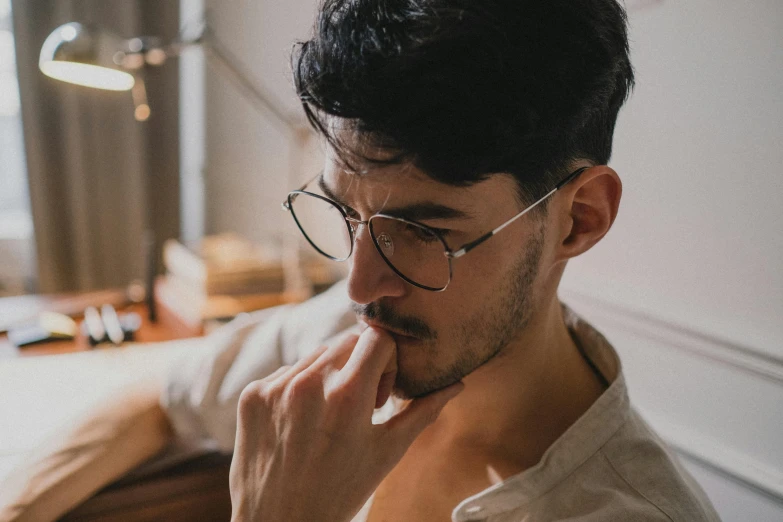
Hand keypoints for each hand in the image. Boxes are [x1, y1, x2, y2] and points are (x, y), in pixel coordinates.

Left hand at [228, 326, 463, 521]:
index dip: (388, 358)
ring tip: (330, 417)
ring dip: (330, 375)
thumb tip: (456, 385)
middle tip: (362, 405)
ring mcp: (275, 388)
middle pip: (347, 342)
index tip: (383, 388)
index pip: (377, 338)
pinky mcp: (252, 395)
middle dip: (361, 364)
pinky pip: (285, 372)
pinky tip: (303, 423)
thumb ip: (422, 411)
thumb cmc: (341, 492)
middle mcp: (308, 384)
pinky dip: (298, 388)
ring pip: (316, 355)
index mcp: (347, 396)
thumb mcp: (387, 452)